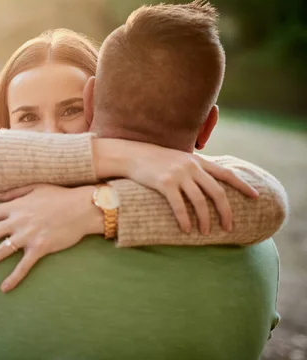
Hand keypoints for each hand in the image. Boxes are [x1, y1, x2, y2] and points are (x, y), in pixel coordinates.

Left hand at [0, 184, 100, 292]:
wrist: (82, 207)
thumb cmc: (61, 196)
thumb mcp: (36, 187)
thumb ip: (14, 192)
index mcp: (16, 206)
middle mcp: (18, 221)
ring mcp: (27, 236)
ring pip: (1, 251)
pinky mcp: (39, 248)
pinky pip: (23, 266)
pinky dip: (13, 278)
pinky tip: (4, 287)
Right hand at [120, 142, 258, 233]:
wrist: (132, 155)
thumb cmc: (155, 160)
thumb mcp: (179, 159)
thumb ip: (194, 168)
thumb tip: (206, 183)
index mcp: (198, 161)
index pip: (226, 174)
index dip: (242, 185)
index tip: (255, 196)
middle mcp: (191, 167)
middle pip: (217, 192)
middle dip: (225, 212)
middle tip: (229, 227)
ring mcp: (178, 175)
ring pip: (199, 201)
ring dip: (205, 219)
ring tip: (206, 232)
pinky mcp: (164, 183)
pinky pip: (179, 205)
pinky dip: (184, 219)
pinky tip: (187, 229)